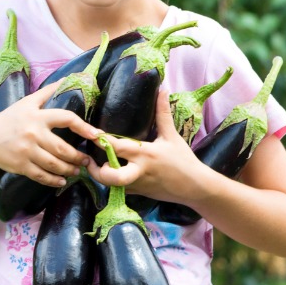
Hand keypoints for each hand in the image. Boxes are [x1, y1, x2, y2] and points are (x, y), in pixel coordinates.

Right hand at [0, 83, 100, 187]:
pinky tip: (61, 181)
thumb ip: (48, 92)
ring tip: (76, 171)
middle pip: (63, 148)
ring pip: (54, 164)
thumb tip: (68, 78)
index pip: (66, 119)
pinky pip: (41, 176)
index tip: (97, 135)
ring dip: (69, 170)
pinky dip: (54, 180)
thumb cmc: (10, 119)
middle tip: (86, 161)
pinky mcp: (20, 165)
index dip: (84, 127)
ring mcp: (26, 151)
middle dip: (78, 157)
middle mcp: (33, 133)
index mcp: (37, 116)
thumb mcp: (27, 102)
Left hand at [88, 90, 212, 202]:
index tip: (92, 133)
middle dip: (97, 171)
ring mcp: (136, 185)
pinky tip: (109, 171)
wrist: (194, 187)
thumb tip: (162, 90)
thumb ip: (162, 113)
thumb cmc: (183, 160)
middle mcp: (138, 171)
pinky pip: (118, 189)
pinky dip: (111, 182)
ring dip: (101, 177)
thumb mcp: (172, 136)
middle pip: (111, 177)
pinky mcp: (137, 194)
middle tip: (91, 160)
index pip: (118, 147)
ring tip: (95, 164)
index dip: (102, 141)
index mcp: (145, 154)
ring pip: (111, 186)